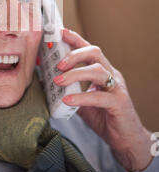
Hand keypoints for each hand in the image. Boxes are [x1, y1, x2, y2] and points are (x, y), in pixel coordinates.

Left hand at [53, 28, 152, 171]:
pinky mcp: (119, 103)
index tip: (59, 32)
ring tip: (58, 80)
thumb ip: (68, 89)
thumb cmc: (103, 117)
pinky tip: (67, 100)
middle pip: (94, 53)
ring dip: (75, 74)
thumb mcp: (82, 101)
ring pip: (97, 71)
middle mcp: (111, 74)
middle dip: (74, 54)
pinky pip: (99, 96)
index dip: (75, 39)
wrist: (125, 139)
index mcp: (102, 71)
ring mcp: (117, 87)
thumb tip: (46, 82)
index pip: (88, 49)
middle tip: (57, 63)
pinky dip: (81, 97)